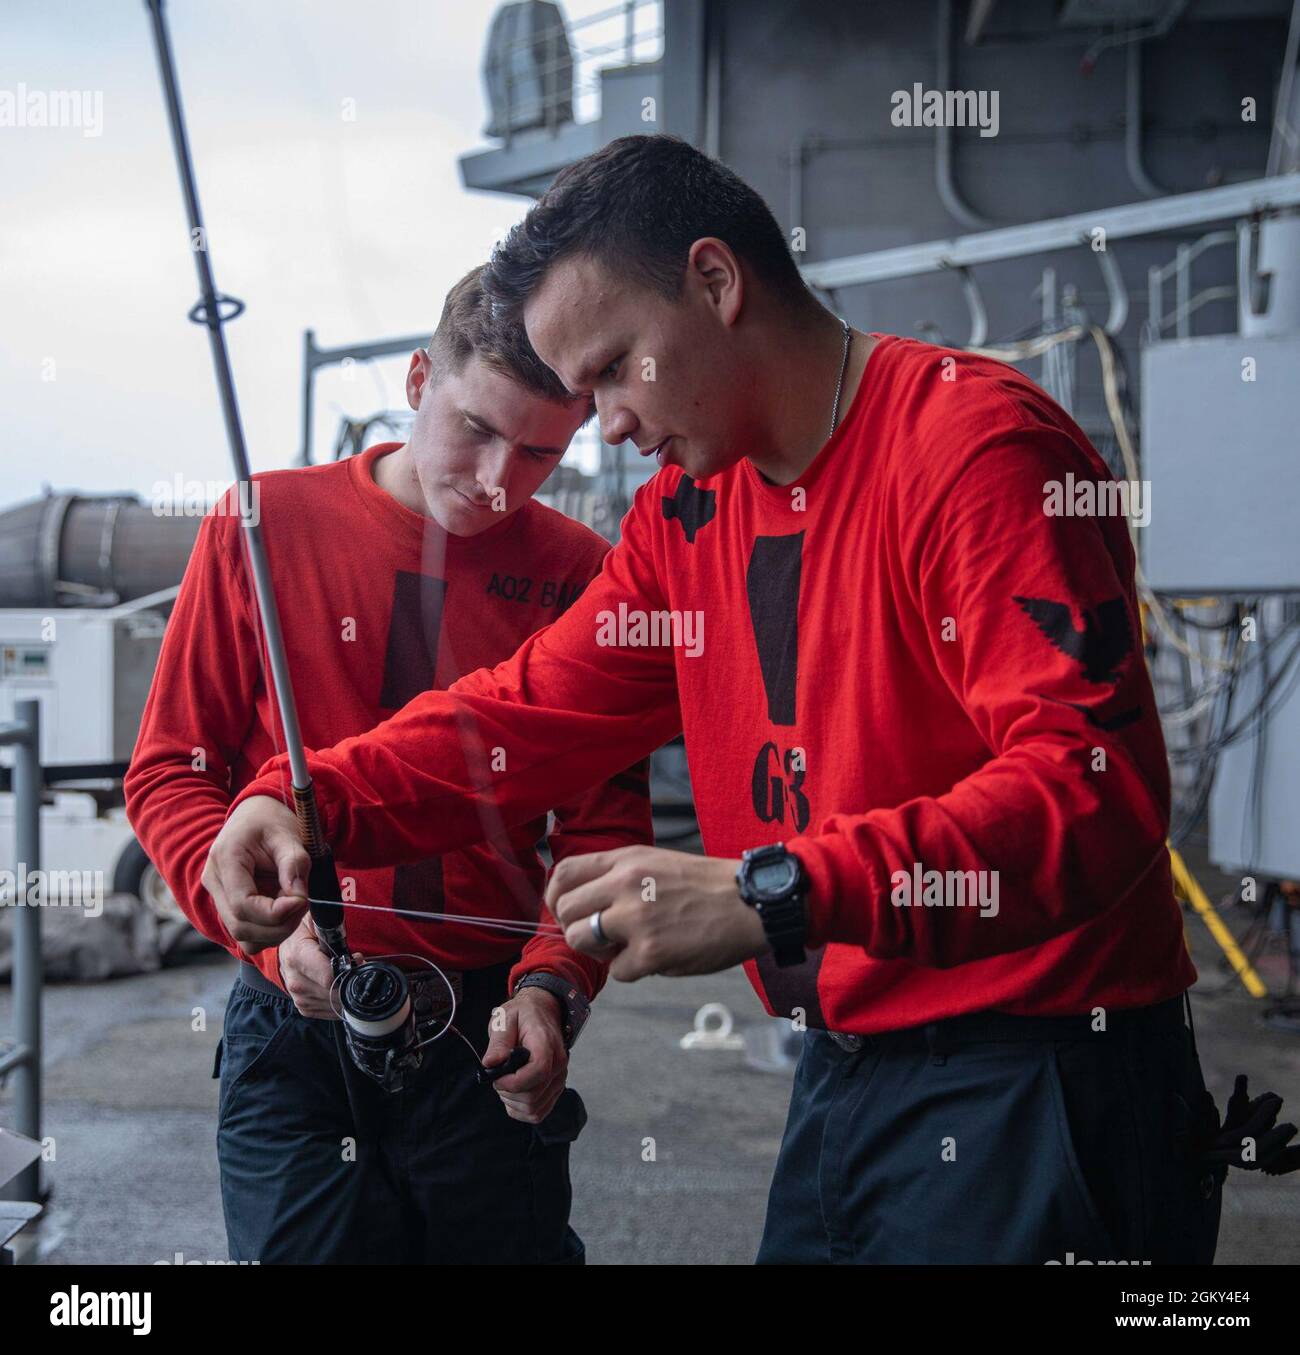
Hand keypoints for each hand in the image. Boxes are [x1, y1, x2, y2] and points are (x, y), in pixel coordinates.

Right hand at [202, 795, 309, 952]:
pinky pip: (246, 934)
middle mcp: (214, 882)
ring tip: (295, 904)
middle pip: (241, 926)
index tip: (303, 901)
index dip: (276, 913)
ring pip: (243, 936)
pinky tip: (285, 911)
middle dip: (279, 925)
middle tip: (304, 903)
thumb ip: (295, 863)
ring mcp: (218, 896)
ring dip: (275, 931)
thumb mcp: (288, 834)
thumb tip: (299, 897)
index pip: (243, 905)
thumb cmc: (271, 821)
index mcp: (225, 859)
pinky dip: (269, 932)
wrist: (255, 815)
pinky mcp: (228, 907)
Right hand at [277, 916, 360, 1019]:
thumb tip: (341, 923)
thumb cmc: (304, 931)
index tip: (359, 959)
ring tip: (347, 973)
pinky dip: (340, 1000)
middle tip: (357, 965)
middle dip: (352, 980)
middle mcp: (296, 981)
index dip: (350, 970)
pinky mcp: (304, 1007)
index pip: (329, 977)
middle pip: (335, 992)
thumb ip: (329, 922)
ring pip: (335, 1004)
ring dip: (347, 991)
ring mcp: (299, 997)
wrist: (287, 948)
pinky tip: (341, 985)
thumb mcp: (315, 918)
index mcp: (298, 957)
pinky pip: (330, 1011)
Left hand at [484, 987, 568, 1123]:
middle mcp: (559, 1063)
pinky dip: (520, 1109)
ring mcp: (559, 1078)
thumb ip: (498, 1042)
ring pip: (534, 1108)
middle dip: (507, 1092)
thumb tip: (490, 1064)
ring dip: (513, 1102)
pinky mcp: (555, 1089)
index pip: (538, 1071)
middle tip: (498, 1076)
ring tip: (506, 1082)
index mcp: (547, 1043)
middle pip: (533, 1095)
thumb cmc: (523, 1015)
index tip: (497, 1077)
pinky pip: (538, 1113)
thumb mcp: (505, 1019)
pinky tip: (514, 1092)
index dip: (514, 1082)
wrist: (542, 1012)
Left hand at [547, 845, 767, 980]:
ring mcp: (635, 918)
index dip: (555, 898)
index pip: (563, 874)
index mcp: (626, 860)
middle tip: (601, 937)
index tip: (566, 912)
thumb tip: (582, 906)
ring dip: (600, 951)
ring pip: (580, 941)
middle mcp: (624, 884)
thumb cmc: (706, 886)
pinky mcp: (650, 952)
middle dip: (576, 929)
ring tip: (628, 946)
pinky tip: (658, 956)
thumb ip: (618, 877)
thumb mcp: (656, 862)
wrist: (752, 902)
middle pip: (565, 912)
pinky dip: (633, 970)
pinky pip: (617, 971)